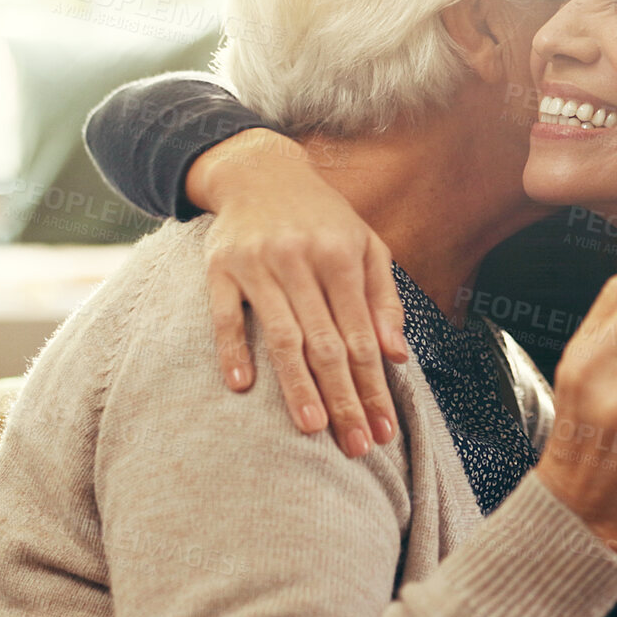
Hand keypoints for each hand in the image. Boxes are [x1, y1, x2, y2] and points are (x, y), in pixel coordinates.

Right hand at [189, 128, 408, 457]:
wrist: (259, 170)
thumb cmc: (323, 217)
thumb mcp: (367, 245)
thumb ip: (384, 299)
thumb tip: (396, 356)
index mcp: (342, 257)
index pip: (362, 336)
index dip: (374, 386)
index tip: (383, 430)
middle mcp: (301, 260)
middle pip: (326, 344)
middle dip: (344, 399)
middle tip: (355, 446)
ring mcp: (258, 265)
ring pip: (281, 335)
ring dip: (296, 386)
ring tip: (311, 428)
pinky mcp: (219, 268)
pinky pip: (224, 315)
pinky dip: (232, 350)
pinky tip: (243, 387)